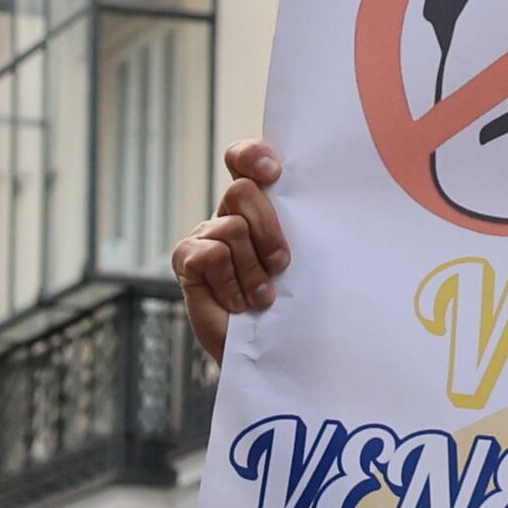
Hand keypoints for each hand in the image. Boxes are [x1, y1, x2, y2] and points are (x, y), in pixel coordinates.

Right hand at [173, 138, 289, 363]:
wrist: (272, 351)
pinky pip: (211, 256)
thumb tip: (320, 203)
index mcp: (259, 204)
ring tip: (262, 297)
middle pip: (242, 192)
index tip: (274, 174)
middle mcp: (228, 214)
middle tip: (281, 265)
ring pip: (232, 228)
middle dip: (268, 229)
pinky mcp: (186, 261)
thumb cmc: (292, 305)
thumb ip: (301, 226)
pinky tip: (237, 302)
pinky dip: (230, 283)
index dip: (253, 157)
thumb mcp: (305, 260)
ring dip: (253, 269)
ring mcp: (205, 236)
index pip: (244, 159)